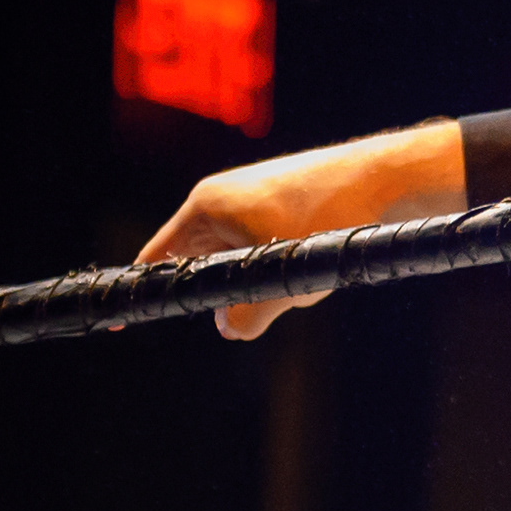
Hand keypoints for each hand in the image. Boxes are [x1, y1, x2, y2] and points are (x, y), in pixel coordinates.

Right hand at [134, 121, 467, 339]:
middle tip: (271, 297)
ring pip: (248, 265)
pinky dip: (295, 267)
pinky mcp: (281, 206)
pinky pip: (274, 253)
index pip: (158, 257)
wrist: (388, 180)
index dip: (145, 291)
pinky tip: (325, 258)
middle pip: (207, 266)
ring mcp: (252, 201)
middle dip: (239, 292)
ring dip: (276, 281)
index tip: (122, 320)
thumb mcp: (287, 278)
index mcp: (207, 206)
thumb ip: (251, 311)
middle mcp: (222, 199)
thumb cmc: (331, 218)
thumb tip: (228, 329)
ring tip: (311, 264)